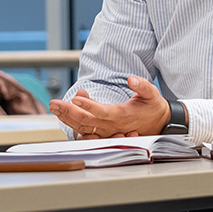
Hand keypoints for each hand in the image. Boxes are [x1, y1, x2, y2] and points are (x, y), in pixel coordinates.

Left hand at [49, 76, 169, 138]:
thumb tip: (131, 79)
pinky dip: (73, 124)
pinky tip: (64, 114)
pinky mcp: (104, 133)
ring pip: (83, 128)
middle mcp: (112, 126)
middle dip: (68, 112)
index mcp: (122, 116)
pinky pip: (85, 132)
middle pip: (86, 121)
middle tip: (53, 103)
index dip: (88, 106)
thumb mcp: (152, 94)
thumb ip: (142, 86)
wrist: (159, 124)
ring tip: (54, 108)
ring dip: (67, 118)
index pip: (102, 112)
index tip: (76, 97)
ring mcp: (107, 131)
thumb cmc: (152, 107)